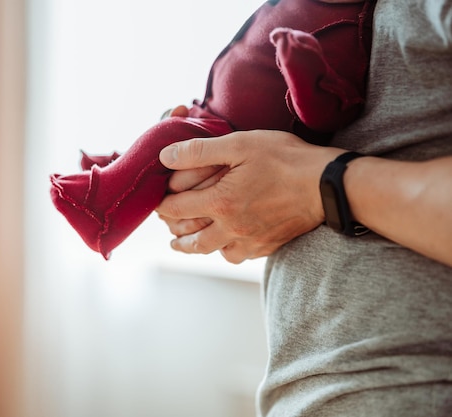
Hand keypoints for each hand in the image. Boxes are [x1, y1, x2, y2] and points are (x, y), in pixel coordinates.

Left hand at [156, 130, 343, 262]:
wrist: (328, 185)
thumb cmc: (285, 159)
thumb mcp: (240, 144)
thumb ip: (199, 151)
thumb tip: (166, 156)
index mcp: (219, 203)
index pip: (176, 210)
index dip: (162, 205)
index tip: (159, 202)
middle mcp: (231, 228)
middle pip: (190, 240)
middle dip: (174, 234)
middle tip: (168, 228)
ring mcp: (250, 241)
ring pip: (212, 252)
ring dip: (196, 247)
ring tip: (189, 242)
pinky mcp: (267, 246)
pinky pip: (237, 256)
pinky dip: (225, 250)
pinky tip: (225, 242)